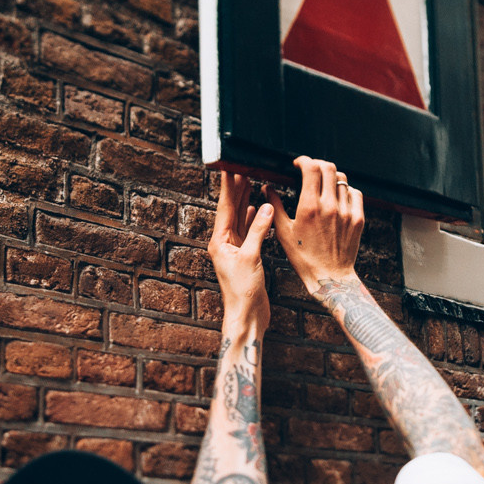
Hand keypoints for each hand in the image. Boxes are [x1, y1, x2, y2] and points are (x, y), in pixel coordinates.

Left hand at [207, 169, 273, 332]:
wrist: (246, 316)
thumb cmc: (243, 292)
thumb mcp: (251, 257)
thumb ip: (258, 231)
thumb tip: (264, 206)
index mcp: (220, 241)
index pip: (225, 207)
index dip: (228, 186)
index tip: (230, 168)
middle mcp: (224, 243)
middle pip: (231, 210)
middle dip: (236, 189)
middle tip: (242, 168)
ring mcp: (235, 249)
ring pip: (240, 219)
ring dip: (245, 200)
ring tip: (250, 181)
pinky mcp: (246, 256)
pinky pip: (248, 231)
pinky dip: (253, 218)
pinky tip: (256, 208)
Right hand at [269, 155, 363, 295]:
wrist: (329, 277)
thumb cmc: (303, 257)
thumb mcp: (284, 232)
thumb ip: (275, 206)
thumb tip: (267, 188)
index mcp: (309, 207)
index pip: (311, 168)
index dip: (304, 161)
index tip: (298, 164)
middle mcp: (330, 206)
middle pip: (328, 168)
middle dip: (317, 164)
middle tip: (310, 170)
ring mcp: (346, 211)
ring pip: (342, 180)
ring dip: (331, 177)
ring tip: (323, 185)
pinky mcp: (358, 218)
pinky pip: (354, 193)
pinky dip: (345, 190)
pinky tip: (336, 198)